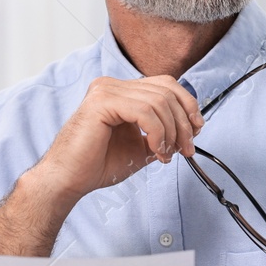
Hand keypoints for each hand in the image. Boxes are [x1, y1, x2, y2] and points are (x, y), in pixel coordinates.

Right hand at [33, 75, 203, 203]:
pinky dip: (158, 133)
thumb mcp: (141, 146)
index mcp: (121, 91)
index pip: (167, 85)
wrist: (68, 180)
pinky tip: (156, 151)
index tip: (197, 130)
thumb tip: (192, 128)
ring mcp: (105, 91)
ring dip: (172, 132)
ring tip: (167, 154)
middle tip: (186, 149)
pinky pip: (146, 112)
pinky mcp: (101, 103)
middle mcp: (112, 85)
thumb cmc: (98, 165)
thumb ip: (163, 132)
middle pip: (167, 91)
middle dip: (185, 122)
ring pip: (159, 102)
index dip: (188, 105)